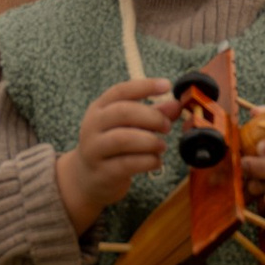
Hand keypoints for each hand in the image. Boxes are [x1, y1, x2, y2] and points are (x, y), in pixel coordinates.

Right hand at [58, 77, 175, 233]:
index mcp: (99, 108)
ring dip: (150, 141)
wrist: (88, 178)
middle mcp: (93, 125)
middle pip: (123, 112)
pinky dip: (148, 161)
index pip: (121, 91)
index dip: (145, 86)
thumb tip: (176, 105)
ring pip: (123, 139)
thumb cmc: (114, 147)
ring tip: (161, 146)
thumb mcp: (130, 126)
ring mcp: (94, 149)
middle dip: (151, 117)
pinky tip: (156, 161)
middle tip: (167, 126)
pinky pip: (128, 164)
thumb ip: (153, 114)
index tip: (167, 86)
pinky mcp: (102, 172)